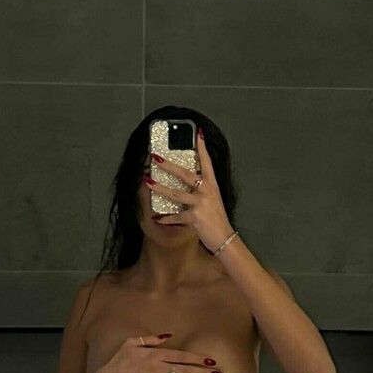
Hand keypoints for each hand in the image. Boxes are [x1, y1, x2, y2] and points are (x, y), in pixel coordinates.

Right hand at [87, 334, 222, 372]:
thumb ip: (150, 339)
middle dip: (203, 371)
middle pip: (185, 370)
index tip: (210, 360)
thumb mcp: (130, 344)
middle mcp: (157, 369)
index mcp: (154, 355)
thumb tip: (168, 335)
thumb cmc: (118, 362)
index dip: (197, 358)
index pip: (180, 356)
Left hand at [144, 128, 235, 253]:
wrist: (225, 238)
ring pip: (175, 194)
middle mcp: (207, 191)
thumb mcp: (213, 200)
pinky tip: (156, 218)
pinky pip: (175, 216)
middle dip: (168, 165)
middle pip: (185, 174)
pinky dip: (165, 218)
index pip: (207, 162)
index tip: (197, 134)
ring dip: (159, 188)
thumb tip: (185, 183)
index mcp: (212, 185)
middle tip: (155, 157)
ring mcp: (201, 204)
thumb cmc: (217, 219)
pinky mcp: (195, 217)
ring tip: (147, 182)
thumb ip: (200, 190)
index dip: (202, 148)